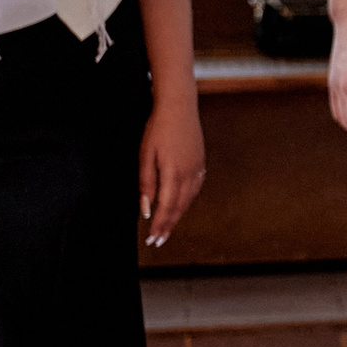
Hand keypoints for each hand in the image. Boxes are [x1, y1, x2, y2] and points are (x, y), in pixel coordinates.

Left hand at [138, 98, 205, 247]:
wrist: (179, 106)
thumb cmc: (158, 128)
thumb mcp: (145, 156)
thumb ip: (146, 184)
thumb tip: (146, 209)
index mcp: (174, 173)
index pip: (166, 208)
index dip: (159, 225)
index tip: (152, 239)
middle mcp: (189, 174)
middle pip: (179, 207)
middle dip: (169, 226)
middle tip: (159, 241)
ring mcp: (197, 168)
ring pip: (188, 199)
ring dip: (178, 215)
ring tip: (168, 227)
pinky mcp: (200, 161)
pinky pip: (195, 188)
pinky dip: (187, 200)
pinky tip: (182, 203)